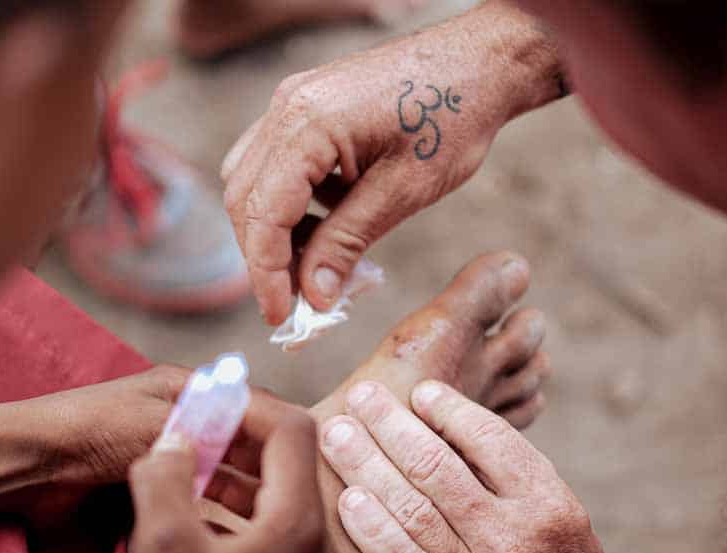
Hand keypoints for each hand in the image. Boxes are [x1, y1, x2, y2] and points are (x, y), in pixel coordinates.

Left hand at [15, 365, 300, 522]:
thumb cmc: (88, 431)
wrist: (29, 464)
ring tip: (270, 517)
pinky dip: (219, 502)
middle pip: (241, 438)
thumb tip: (264, 426)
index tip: (304, 460)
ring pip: (224, 467)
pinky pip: (200, 489)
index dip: (279, 431)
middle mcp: (182, 414)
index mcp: (186, 387)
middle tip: (292, 495)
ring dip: (247, 488)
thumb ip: (212, 426)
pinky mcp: (152, 478)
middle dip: (268, 464)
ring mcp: (167, 448)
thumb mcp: (158, 423)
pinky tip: (235, 523)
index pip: (251, 403)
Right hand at [129, 413, 336, 552]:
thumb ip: (164, 476)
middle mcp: (318, 546)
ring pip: (280, 493)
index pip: (292, 431)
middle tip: (194, 429)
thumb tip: (172, 438)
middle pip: (290, 460)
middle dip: (238, 437)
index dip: (249, 406)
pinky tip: (195, 510)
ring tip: (185, 468)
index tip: (211, 401)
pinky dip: (239, 507)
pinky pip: (274, 526)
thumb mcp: (161, 545)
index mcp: (297, 528)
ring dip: (234, 472)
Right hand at [221, 2, 563, 324]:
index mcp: (307, 123)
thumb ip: (348, 242)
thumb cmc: (452, 117)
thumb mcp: (403, 192)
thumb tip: (314, 295)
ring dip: (276, 232)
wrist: (481, 63)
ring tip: (319, 267)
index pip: (261, 213)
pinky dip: (291, 203)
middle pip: (245, 198)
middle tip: (299, 301)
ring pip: (253, 182)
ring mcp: (292, 102)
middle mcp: (287, 106)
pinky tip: (329, 224)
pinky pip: (275, 163)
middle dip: (266, 256)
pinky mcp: (306, 107)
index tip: (283, 316)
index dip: (267, 273)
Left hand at [319, 379, 635, 552]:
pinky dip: (374, 532)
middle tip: (361, 396)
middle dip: (390, 425)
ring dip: (367, 466)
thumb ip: (511, 472)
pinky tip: (349, 501)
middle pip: (436, 467)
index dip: (447, 408)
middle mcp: (514, 539)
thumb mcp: (560, 513)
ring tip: (340, 436)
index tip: (419, 391)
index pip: (489, 439)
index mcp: (547, 503)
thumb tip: (446, 422)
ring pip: (411, 510)